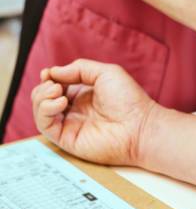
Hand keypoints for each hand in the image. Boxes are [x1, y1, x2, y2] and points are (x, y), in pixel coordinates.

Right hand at [31, 59, 155, 164]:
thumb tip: (53, 72)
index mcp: (84, 95)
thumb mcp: (106, 73)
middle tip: (55, 84)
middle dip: (43, 87)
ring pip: (41, 111)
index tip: (49, 73)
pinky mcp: (67, 139)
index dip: (49, 78)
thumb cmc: (130, 100)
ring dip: (41, 98)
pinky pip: (45, 126)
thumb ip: (79, 68)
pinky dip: (45, 111)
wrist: (141, 126)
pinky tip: (61, 102)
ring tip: (57, 91)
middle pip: (44, 98)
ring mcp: (71, 125)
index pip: (56, 86)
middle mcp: (76, 110)